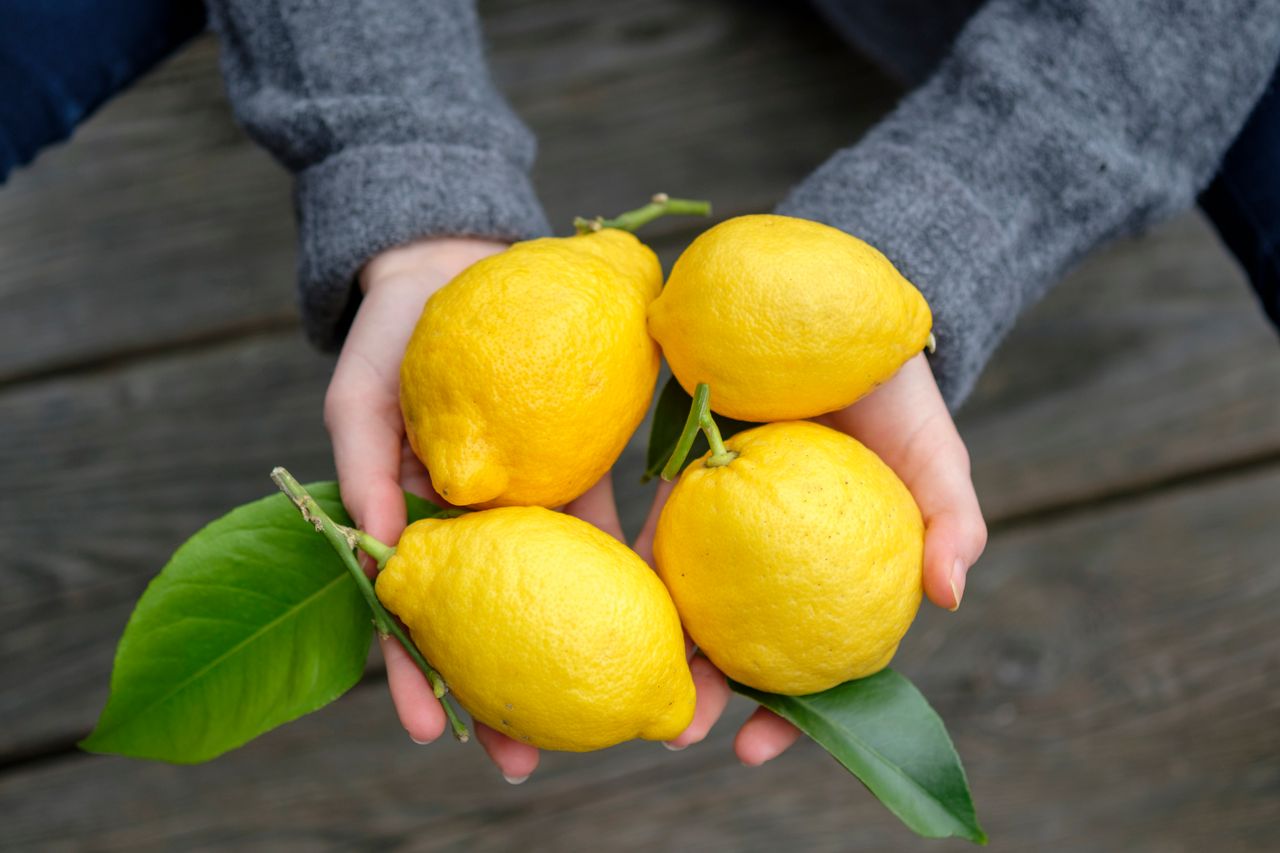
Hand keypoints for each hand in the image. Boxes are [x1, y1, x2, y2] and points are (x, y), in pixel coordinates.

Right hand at [325, 236, 626, 783]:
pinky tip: (646, 614)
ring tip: (596, 717)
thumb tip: (378, 549)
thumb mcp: (358, 400)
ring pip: (547, 589)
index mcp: (414, 525)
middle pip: (486, 623)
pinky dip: (617, 565)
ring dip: (568, 651)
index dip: (420, 678)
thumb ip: (363, 468)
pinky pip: (599, 523)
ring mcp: (526, 502)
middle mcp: (473, 528)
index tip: (437, 735)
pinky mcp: (575, 467)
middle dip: (502, 695)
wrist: (457, 265)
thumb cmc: (391, 338)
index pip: (413, 618)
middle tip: (524, 761)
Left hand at [632, 354, 986, 763]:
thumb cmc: (902, 405)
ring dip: (659, 641)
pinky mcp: (686, 478)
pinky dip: (639, 565)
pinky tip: (613, 589)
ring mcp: (724, 525)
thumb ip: (953, 523)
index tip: (749, 751)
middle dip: (703, 694)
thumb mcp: (937, 462)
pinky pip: (659, 528)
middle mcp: (770, 566)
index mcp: (829, 581)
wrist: (846, 324)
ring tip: (638, 674)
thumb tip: (949, 597)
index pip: (804, 665)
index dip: (783, 716)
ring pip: (686, 597)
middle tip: (676, 731)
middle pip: (733, 644)